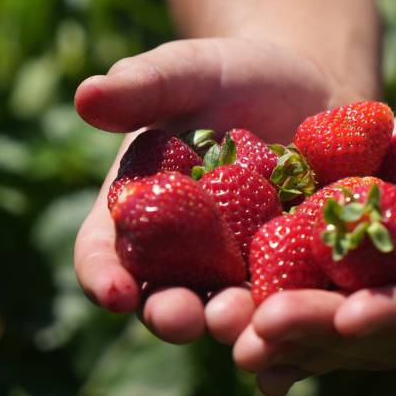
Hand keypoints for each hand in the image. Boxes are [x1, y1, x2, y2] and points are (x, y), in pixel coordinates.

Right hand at [73, 37, 358, 344]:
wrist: (310, 85)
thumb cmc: (232, 76)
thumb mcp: (189, 72)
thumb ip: (142, 86)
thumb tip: (85, 95)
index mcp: (138, 213)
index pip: (105, 254)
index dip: (103, 276)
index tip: (113, 291)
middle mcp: (184, 256)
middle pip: (166, 297)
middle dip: (171, 313)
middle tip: (183, 317)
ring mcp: (242, 271)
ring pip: (231, 310)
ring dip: (235, 323)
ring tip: (244, 320)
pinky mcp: (298, 273)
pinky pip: (295, 299)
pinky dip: (298, 312)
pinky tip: (309, 315)